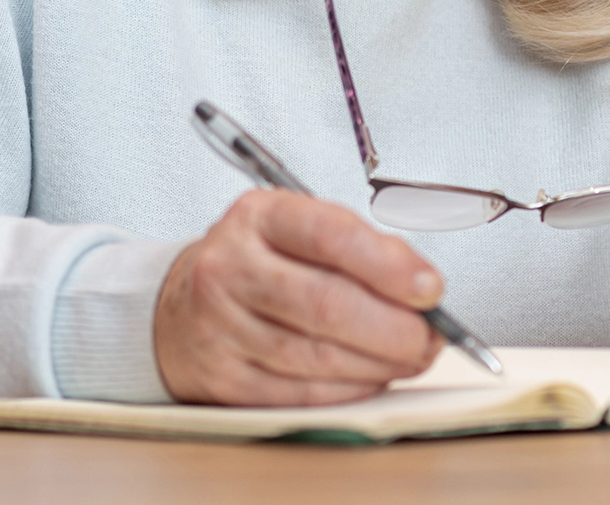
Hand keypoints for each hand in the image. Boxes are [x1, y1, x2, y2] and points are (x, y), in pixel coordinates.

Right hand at [153, 189, 444, 404]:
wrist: (179, 307)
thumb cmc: (259, 263)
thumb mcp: (299, 229)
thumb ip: (360, 248)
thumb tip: (422, 287)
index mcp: (259, 216)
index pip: (330, 235)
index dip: (389, 266)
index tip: (431, 288)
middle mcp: (231, 267)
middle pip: (325, 304)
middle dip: (393, 327)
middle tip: (431, 337)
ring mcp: (220, 326)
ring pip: (316, 356)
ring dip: (379, 364)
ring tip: (411, 357)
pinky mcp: (223, 378)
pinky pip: (299, 393)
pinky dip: (348, 390)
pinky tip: (372, 378)